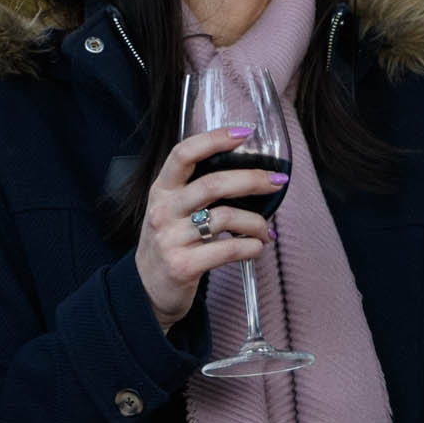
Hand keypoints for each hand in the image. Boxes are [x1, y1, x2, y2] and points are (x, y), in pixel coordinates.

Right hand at [134, 125, 284, 331]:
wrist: (146, 289)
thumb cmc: (170, 242)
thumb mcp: (170, 210)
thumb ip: (196, 190)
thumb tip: (249, 173)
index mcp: (161, 190)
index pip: (184, 153)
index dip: (214, 139)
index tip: (244, 133)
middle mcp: (163, 211)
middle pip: (213, 184)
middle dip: (252, 179)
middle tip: (277, 181)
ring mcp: (171, 239)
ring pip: (226, 217)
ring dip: (257, 222)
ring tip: (266, 230)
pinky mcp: (183, 266)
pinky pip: (228, 249)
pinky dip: (251, 247)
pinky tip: (256, 247)